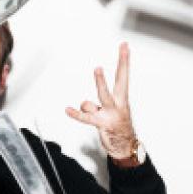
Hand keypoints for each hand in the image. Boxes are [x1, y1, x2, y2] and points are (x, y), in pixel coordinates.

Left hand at [64, 42, 136, 158]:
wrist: (125, 146)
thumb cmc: (117, 125)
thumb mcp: (107, 112)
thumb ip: (94, 105)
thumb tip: (84, 104)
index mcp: (121, 100)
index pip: (123, 77)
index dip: (124, 61)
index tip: (124, 47)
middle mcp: (118, 105)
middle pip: (121, 82)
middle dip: (121, 66)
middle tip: (123, 51)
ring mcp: (111, 114)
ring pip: (104, 95)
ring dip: (101, 82)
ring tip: (98, 69)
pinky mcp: (102, 124)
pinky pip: (87, 118)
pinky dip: (76, 114)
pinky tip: (68, 109)